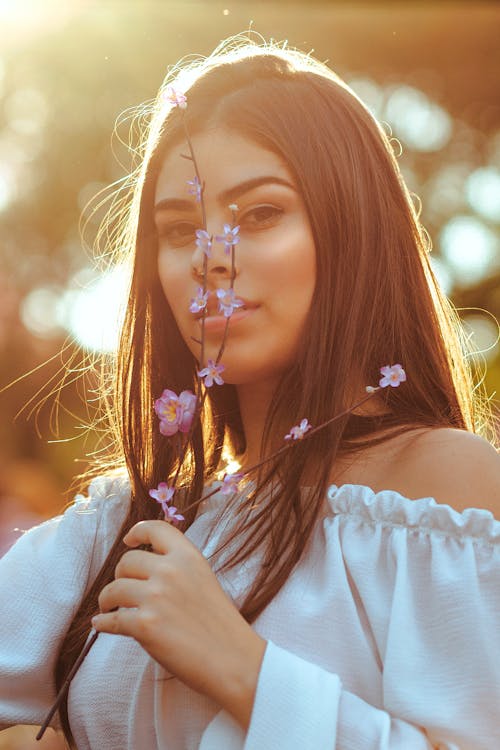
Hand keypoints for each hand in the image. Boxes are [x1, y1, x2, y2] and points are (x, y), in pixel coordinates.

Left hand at [92, 520, 265, 726]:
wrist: (233, 660)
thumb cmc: (221, 625)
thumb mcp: (204, 580)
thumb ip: (179, 568)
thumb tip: (145, 568)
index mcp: (188, 557)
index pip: (156, 529)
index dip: (137, 532)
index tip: (129, 540)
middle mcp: (171, 571)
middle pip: (127, 561)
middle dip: (121, 575)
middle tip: (123, 590)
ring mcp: (156, 597)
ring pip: (113, 589)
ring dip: (107, 599)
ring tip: (110, 607)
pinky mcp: (144, 625)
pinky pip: (111, 619)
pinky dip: (103, 623)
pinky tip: (101, 624)